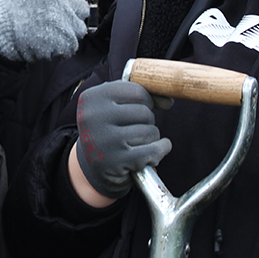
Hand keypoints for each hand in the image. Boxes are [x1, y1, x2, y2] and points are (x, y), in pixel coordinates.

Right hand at [0, 0, 92, 61]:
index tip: (52, 1)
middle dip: (68, 15)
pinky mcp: (58, 42)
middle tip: (46, 16)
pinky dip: (60, 47)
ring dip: (65, 32)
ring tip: (45, 28)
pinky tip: (44, 40)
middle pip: (81, 10)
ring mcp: (61, 21)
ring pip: (78, 29)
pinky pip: (71, 45)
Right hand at [73, 81, 171, 199]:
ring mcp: (105, 140)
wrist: (91, 166)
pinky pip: (153, 151)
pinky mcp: (116, 162)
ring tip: (137, 142)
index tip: (142, 108)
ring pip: (150, 132)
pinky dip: (159, 151)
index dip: (146, 101)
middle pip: (144, 112)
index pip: (137, 91)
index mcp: (93, 97)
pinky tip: (152, 154)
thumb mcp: (115, 105)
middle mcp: (95, 117)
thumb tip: (168, 101)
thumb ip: (143, 97)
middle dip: (148, 121)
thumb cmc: (108, 129)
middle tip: (136, 129)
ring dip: (151, 138)